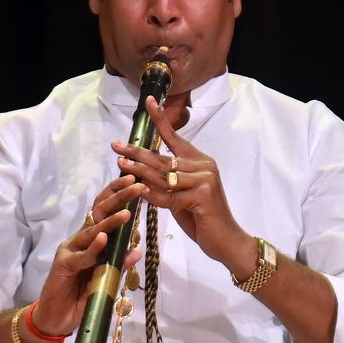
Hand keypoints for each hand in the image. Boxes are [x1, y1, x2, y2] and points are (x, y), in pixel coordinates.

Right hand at [31, 175, 145, 335]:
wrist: (58, 318)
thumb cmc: (83, 296)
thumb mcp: (107, 279)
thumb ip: (119, 265)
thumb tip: (137, 251)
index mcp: (92, 239)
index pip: (105, 211)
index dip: (119, 196)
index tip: (137, 183)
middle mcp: (81, 240)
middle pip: (99, 213)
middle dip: (119, 198)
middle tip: (136, 186)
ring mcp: (71, 250)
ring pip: (92, 231)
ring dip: (110, 222)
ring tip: (127, 213)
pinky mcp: (63, 265)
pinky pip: (81, 256)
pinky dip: (93, 248)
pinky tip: (103, 238)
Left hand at [111, 96, 246, 267]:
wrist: (227, 241)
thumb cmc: (203, 219)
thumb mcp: (182, 197)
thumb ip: (167, 183)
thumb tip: (142, 173)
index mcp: (200, 161)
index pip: (176, 138)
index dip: (161, 120)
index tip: (148, 101)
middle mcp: (204, 166)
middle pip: (164, 158)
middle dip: (138, 151)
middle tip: (116, 146)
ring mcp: (205, 181)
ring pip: (164, 176)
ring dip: (140, 171)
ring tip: (121, 165)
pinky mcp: (203, 197)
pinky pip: (169, 197)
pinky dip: (153, 196)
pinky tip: (138, 192)